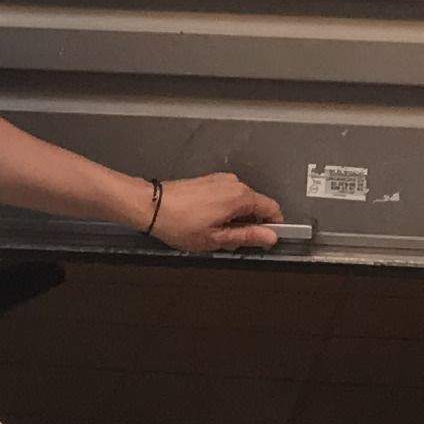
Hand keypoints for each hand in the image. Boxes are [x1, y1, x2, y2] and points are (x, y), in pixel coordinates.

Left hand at [144, 173, 280, 254]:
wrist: (152, 206)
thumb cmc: (181, 225)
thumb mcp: (216, 238)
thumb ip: (247, 236)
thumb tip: (271, 237)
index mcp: (241, 196)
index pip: (272, 208)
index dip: (272, 226)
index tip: (262, 241)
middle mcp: (234, 183)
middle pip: (256, 205)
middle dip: (250, 225)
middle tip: (230, 243)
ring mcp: (221, 180)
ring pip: (241, 202)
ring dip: (235, 218)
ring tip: (214, 234)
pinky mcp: (209, 180)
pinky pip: (227, 196)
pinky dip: (224, 210)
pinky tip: (207, 222)